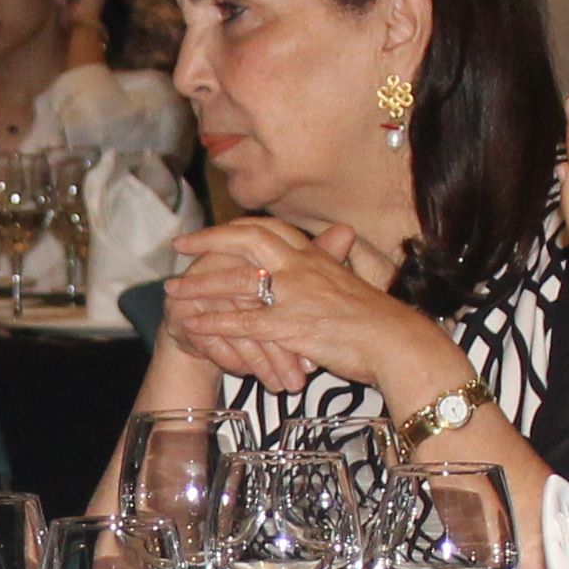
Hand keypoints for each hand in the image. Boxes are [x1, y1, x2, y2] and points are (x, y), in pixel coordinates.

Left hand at [165, 215, 471, 416]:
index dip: (233, 228)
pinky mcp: (290, 325)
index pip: (268, 228)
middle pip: (246, 239)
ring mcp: (294, 295)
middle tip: (180, 248)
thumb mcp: (352, 279)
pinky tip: (191, 327)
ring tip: (172, 294)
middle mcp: (301, 266)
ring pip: (236, 281)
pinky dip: (212, 324)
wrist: (396, 341)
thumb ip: (335, 258)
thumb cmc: (377, 318)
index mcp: (314, 255)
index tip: (208, 232)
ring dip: (199, 287)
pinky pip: (241, 323)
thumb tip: (339, 236)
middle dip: (208, 242)